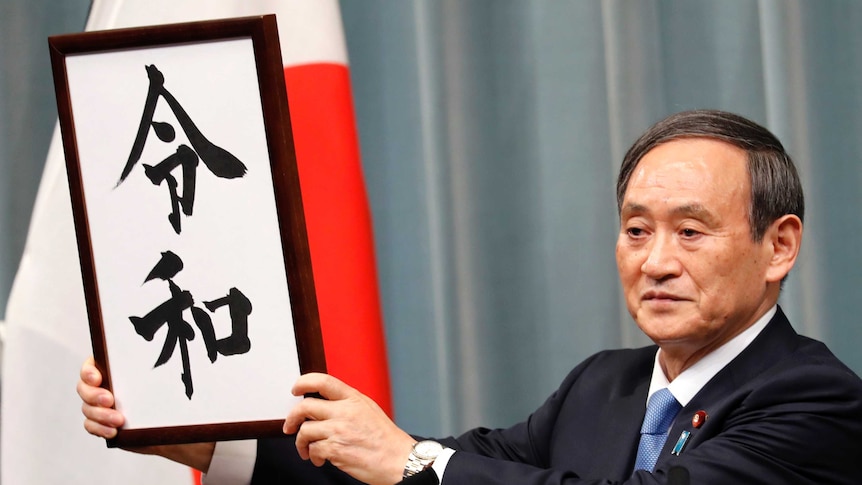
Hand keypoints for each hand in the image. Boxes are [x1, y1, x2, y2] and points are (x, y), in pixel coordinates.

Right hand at [76, 356, 215, 470]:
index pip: (90, 366)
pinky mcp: (101, 423)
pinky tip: (113, 431)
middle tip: (109, 400)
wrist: (167, 423)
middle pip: (84, 388)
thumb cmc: (165, 395)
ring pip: (88, 409)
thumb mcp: (162, 378)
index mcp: (112, 369)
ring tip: (118, 420)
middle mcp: (102, 386)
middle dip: (94, 395)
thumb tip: (160, 354)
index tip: (98, 378)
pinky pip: (91, 426)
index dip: (88, 372)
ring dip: (101, 415)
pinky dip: (100, 429)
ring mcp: (99, 406)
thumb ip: (154, 368)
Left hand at [284, 373, 416, 484]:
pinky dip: (313, 456)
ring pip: (305, 431)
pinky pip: (313, 450)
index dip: (304, 382)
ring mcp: (339, 430)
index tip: (295, 389)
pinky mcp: (336, 450)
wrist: (398, 460)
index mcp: (353, 399)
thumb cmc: (385, 438)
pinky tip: (320, 459)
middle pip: (305, 407)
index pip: (323, 381)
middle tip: (290, 426)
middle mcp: (344, 412)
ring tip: (309, 450)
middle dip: (292, 418)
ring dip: (302, 443)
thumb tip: (323, 405)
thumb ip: (347, 404)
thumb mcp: (368, 409)